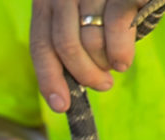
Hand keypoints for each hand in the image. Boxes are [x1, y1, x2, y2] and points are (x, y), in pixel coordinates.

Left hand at [30, 0, 164, 113]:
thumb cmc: (117, 2)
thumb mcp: (86, 17)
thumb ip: (72, 43)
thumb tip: (67, 88)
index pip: (41, 42)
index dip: (48, 77)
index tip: (60, 105)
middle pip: (65, 46)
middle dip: (84, 75)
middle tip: (103, 86)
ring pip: (90, 41)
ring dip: (106, 63)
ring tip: (118, 63)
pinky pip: (115, 29)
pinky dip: (120, 52)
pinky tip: (124, 60)